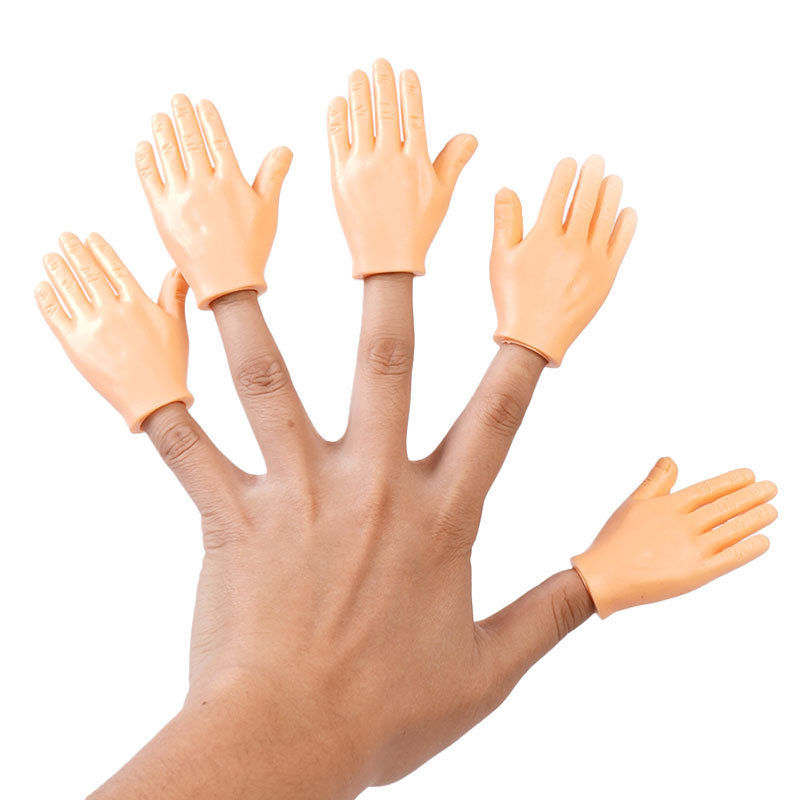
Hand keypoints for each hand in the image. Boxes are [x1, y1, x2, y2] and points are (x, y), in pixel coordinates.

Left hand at [34, 233, 191, 431]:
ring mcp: (92, 327)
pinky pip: (55, 315)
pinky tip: (42, 287)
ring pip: (69, 289)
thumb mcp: (176, 325)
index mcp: (137, 303)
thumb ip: (173, 293)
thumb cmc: (169, 365)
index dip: (99, 250)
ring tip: (49, 257)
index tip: (89, 237)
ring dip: (57, 269)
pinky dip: (46, 298)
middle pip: (88, 273)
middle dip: (74, 251)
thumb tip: (180, 268)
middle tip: (64, 238)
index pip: (114, 267)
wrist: (153, 399)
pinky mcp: (75, 345)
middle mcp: (112, 310)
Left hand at [96, 278, 593, 797]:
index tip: (534, 296)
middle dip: (392, 286)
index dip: (523, 349)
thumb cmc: (384, 711)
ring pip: (269, 382)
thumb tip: (608, 578)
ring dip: (249, 312)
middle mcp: (369, 486)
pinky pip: (185, 442)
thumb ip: (554, 609)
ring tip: (230, 253)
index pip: (498, 413)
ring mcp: (293, 493)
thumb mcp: (490, 666)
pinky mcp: (229, 514)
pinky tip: (147, 343)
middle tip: (389, 219)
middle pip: (386, 364)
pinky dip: (162, 394)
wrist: (284, 748)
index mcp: (439, 517)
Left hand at [136, 94, 291, 308]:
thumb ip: (273, 175)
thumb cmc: (250, 248)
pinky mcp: (163, 213)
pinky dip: (146, 160)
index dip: (208, 119)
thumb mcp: (268, 210)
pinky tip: (144, 147)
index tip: (201, 103)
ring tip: (159, 117)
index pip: (217, 140)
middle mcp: (204, 185)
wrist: (227, 283)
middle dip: (182, 116)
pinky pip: (150, 180)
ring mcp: (181, 198)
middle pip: (190, 141)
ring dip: (162, 132)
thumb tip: (284, 148)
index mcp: (230, 182)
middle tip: (176, 99)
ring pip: (169, 155)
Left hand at [328, 58, 476, 277]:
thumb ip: (453, 161)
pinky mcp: (339, 177)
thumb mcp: (441, 195)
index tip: (405, 73)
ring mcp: (362, 167)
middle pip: (385, 110)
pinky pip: (336, 138)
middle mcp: (389, 159)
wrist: (385, 260)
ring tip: (357, 74)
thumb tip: (470, 136)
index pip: (413, 115)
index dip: (409, 91)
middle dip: (382, 82)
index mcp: (416, 162)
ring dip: (358, 91)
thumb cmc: (417, 229)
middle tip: (379, 63)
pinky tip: (338, 101)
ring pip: (359, 118)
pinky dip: (337, 117)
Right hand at [490, 155, 637, 365]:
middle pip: (586, 200)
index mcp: (544, 238)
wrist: (535, 339)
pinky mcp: (606, 276)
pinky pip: (619, 243)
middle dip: (592, 176)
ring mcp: (592, 260)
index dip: (564, 175)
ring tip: (614, 179)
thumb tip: (506, 188)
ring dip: (611, 194)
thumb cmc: (513, 298)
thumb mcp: (500, 259)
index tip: (569, 162)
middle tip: (597, 160)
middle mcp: (571, 245)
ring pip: (606, 218)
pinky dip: (624, 225)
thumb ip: (505, 221)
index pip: (558, 195)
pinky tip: (626, 212)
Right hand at [571, 457, 776, 617]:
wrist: (604, 576)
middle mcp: (684, 524)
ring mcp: (692, 548)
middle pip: (725, 506)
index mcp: (669, 506)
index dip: (731, 481)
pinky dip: (749, 549)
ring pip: (732, 529)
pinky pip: (730, 558)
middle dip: (751, 496)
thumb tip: (670, 460)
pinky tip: (763, 541)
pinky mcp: (697, 573)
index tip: (750, 475)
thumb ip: (656, 482)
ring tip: (771, 510)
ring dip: (754, 518)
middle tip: (771, 488)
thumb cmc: (614, 541)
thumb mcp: (633, 504)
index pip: (708, 489)